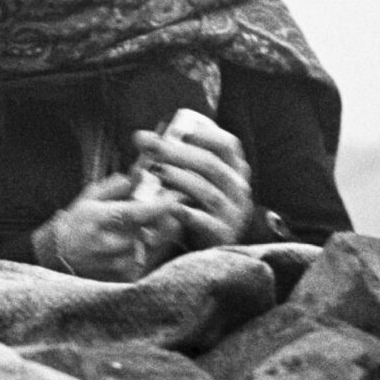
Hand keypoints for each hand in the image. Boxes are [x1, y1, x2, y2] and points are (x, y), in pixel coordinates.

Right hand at [37, 174, 182, 280]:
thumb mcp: (91, 198)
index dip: (163, 204)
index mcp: (103, 220)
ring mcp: (122, 264)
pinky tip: (138, 242)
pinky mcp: (127, 277)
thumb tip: (141, 173)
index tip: (176, 196)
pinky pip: (150, 258)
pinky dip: (150, 247)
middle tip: (166, 207)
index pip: (141, 212)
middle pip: (156, 228)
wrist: (58, 258)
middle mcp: (113, 245)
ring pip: (157, 243)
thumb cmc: (77, 223)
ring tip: (148, 225)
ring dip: (159, 232)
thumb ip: (117, 186)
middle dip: (165, 216)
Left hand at [132, 109, 252, 248]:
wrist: (203, 247)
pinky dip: (187, 212)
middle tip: (155, 148)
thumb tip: (141, 136)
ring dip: (181, 179)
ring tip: (156, 171)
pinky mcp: (221, 234)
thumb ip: (171, 159)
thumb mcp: (189, 179)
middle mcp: (238, 190)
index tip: (182, 132)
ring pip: (208, 192)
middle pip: (212, 166)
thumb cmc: (194, 206)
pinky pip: (204, 222)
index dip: (206, 135)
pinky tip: (170, 206)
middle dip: (181, 154)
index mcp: (234, 171)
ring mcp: (232, 213)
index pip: (228, 145)